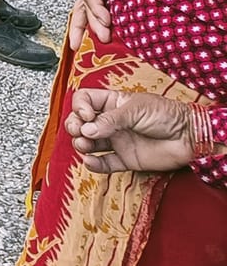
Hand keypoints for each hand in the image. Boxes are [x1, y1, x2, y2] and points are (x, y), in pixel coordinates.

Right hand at [66, 89, 196, 173]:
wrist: (190, 137)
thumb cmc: (168, 115)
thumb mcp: (137, 109)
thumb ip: (111, 119)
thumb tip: (88, 129)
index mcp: (113, 103)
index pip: (85, 101)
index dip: (80, 107)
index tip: (87, 115)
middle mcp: (112, 122)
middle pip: (81, 122)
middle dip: (74, 126)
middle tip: (80, 131)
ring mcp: (118, 141)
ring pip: (89, 143)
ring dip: (81, 144)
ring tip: (85, 146)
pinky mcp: (126, 159)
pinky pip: (104, 163)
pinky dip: (94, 164)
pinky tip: (90, 161)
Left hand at [67, 0, 136, 49]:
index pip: (103, 7)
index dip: (103, 23)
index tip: (108, 40)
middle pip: (86, 11)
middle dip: (82, 29)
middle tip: (77, 47)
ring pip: (86, 7)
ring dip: (91, 24)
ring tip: (100, 39)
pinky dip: (96, 9)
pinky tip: (103, 21)